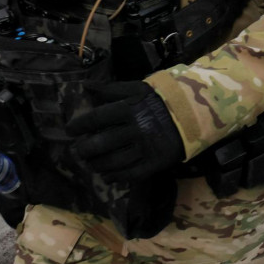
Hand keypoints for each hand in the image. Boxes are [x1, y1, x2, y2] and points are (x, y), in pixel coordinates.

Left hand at [66, 81, 184, 183]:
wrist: (193, 114)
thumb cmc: (160, 99)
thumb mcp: (137, 89)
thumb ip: (110, 89)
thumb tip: (85, 86)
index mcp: (130, 108)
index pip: (97, 118)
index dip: (80, 125)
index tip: (70, 130)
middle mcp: (135, 129)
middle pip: (102, 143)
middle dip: (85, 149)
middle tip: (78, 151)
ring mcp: (145, 148)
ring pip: (114, 161)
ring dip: (97, 165)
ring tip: (90, 164)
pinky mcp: (155, 163)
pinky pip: (130, 174)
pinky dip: (116, 177)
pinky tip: (108, 177)